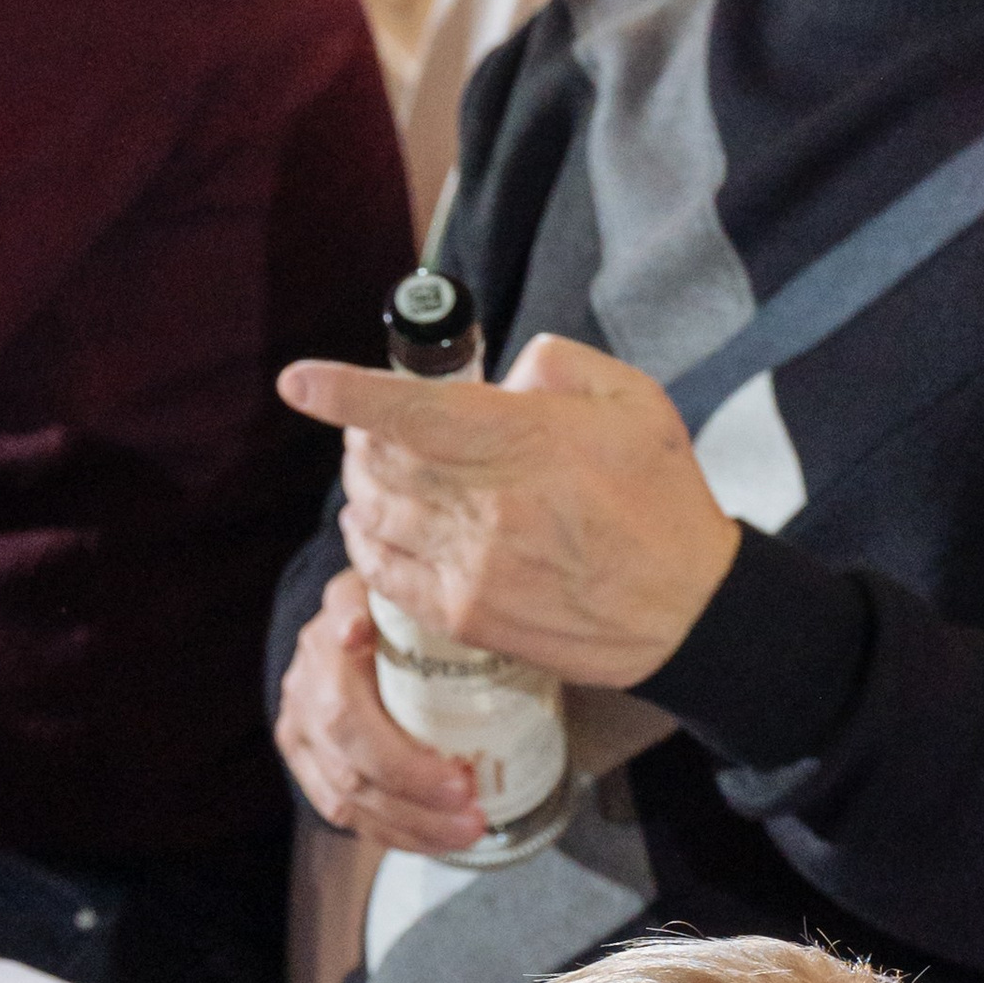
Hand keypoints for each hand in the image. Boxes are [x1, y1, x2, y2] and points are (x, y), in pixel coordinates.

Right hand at [275, 568, 486, 852]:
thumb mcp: (404, 592)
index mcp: (330, 638)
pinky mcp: (303, 764)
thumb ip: (407, 601)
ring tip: (468, 830)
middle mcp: (306, 684)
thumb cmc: (395, 612)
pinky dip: (396, 833)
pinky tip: (437, 839)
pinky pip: (345, 815)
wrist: (348, 623)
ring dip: (413, 822)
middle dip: (414, 785)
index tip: (450, 770)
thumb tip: (359, 628)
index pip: (349, 693)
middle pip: (351, 753)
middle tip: (470, 801)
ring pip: (349, 796)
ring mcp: (299, 729)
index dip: (388, 733)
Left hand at [280, 330, 740, 693]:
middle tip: (373, 428)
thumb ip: (552, 367)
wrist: (686, 610)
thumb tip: (495, 375)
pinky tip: (377, 529)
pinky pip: (385, 575)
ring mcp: (470, 566)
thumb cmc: (660, 498)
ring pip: (373, 517)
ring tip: (378, 475)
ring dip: (362, 490)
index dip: (342, 393)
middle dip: (359, 438)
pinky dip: (368, 545)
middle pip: (378, 463)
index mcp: (521, 439)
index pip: (407, 411)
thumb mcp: (629, 398)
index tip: (297, 383)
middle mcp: (486, 504)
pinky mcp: (466, 615)